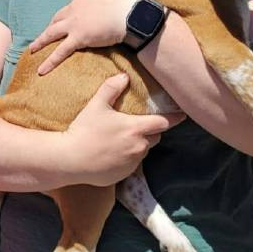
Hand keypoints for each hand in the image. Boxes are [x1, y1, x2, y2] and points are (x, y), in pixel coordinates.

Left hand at [30, 0, 144, 75]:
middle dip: (53, 23)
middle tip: (49, 30)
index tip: (79, 14)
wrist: (132, 12)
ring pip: (52, 33)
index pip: (76, 2)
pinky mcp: (78, 39)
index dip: (76, 8)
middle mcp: (75, 7)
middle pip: (59, 16)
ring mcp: (74, 24)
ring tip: (32, 49)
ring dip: (41, 41)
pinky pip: (61, 52)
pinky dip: (50, 61)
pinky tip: (41, 70)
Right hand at [62, 75, 184, 184]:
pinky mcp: (124, 175)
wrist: (70, 160)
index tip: (182, 115)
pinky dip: (127, 158)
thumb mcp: (96, 105)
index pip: (164, 122)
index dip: (174, 118)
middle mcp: (139, 147)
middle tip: (136, 125)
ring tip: (121, 139)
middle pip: (155, 137)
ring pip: (143, 151)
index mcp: (136, 128)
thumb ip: (111, 89)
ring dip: (138, 144)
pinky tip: (112, 153)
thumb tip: (124, 76)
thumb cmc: (84, 130)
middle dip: (150, 131)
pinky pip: (131, 164)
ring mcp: (132, 163)